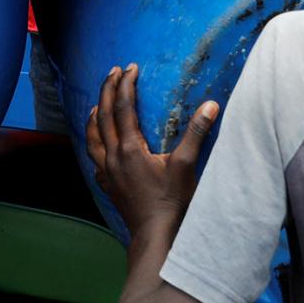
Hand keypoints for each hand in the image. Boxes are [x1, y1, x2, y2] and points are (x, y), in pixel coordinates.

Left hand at [84, 64, 216, 236]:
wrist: (155, 235)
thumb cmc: (171, 201)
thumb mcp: (186, 165)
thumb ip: (196, 133)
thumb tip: (210, 106)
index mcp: (129, 148)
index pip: (124, 107)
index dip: (126, 84)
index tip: (131, 67)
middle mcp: (113, 157)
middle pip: (104, 116)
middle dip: (108, 91)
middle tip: (113, 72)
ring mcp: (107, 173)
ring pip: (93, 137)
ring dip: (95, 116)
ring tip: (97, 104)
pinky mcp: (108, 186)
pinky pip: (94, 159)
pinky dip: (94, 144)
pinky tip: (98, 145)